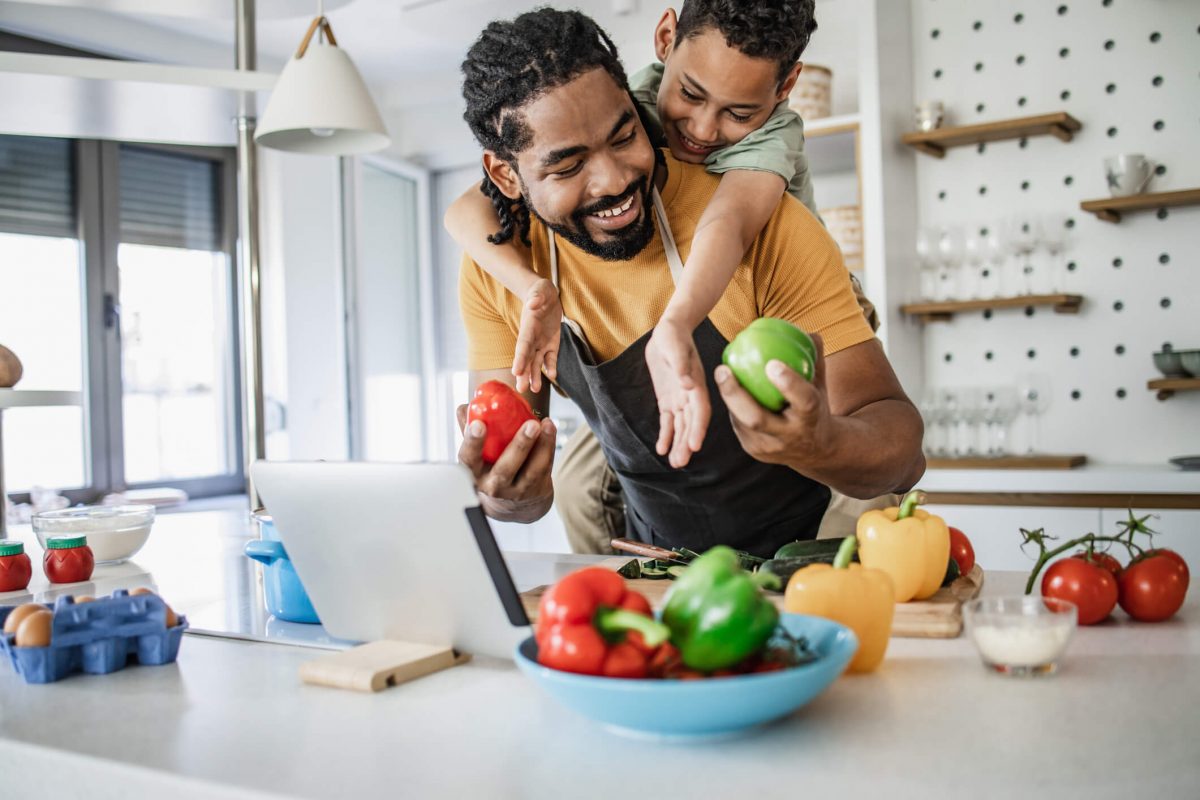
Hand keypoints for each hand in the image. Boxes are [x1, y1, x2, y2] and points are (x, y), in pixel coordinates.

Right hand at [457, 404, 556, 521]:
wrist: (515, 505)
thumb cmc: (492, 471)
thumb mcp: (478, 456)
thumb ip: (470, 431)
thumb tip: (465, 406)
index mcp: (474, 473)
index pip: (469, 459)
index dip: (473, 442)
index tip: (478, 424)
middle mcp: (494, 486)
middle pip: (505, 468)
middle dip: (520, 445)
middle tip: (531, 424)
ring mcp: (517, 491)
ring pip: (531, 470)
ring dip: (541, 445)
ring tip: (545, 424)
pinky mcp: (536, 490)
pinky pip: (544, 468)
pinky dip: (548, 447)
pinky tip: (549, 429)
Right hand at [512, 279, 561, 393]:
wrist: (544, 295)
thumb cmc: (540, 291)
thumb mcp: (540, 290)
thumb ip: (536, 297)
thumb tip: (532, 304)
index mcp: (528, 327)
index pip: (523, 345)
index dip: (520, 358)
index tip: (516, 371)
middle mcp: (532, 338)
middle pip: (527, 358)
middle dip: (524, 373)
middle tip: (521, 389)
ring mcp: (540, 342)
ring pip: (536, 362)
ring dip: (535, 376)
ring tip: (535, 389)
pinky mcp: (551, 344)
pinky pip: (550, 358)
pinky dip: (551, 367)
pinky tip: (552, 376)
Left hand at [645, 317, 710, 467]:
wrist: (670, 330)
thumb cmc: (673, 335)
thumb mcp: (673, 346)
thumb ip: (680, 365)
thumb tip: (688, 385)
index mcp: (697, 383)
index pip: (700, 410)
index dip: (698, 428)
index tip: (695, 446)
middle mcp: (692, 394)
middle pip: (691, 423)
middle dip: (686, 443)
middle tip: (680, 462)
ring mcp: (681, 398)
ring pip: (681, 426)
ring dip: (678, 444)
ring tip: (675, 463)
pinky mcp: (669, 399)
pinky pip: (668, 421)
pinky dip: (666, 434)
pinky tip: (662, 449)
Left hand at [714, 332, 833, 469]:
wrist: (816, 452)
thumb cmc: (817, 408)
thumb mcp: (820, 386)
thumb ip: (814, 359)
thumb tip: (807, 332)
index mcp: (812, 418)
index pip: (803, 400)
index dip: (789, 383)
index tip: (772, 363)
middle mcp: (790, 437)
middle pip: (757, 419)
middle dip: (736, 395)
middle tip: (722, 369)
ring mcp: (770, 448)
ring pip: (742, 423)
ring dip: (729, 398)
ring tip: (721, 373)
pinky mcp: (755, 451)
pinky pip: (738, 425)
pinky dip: (733, 406)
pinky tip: (726, 386)